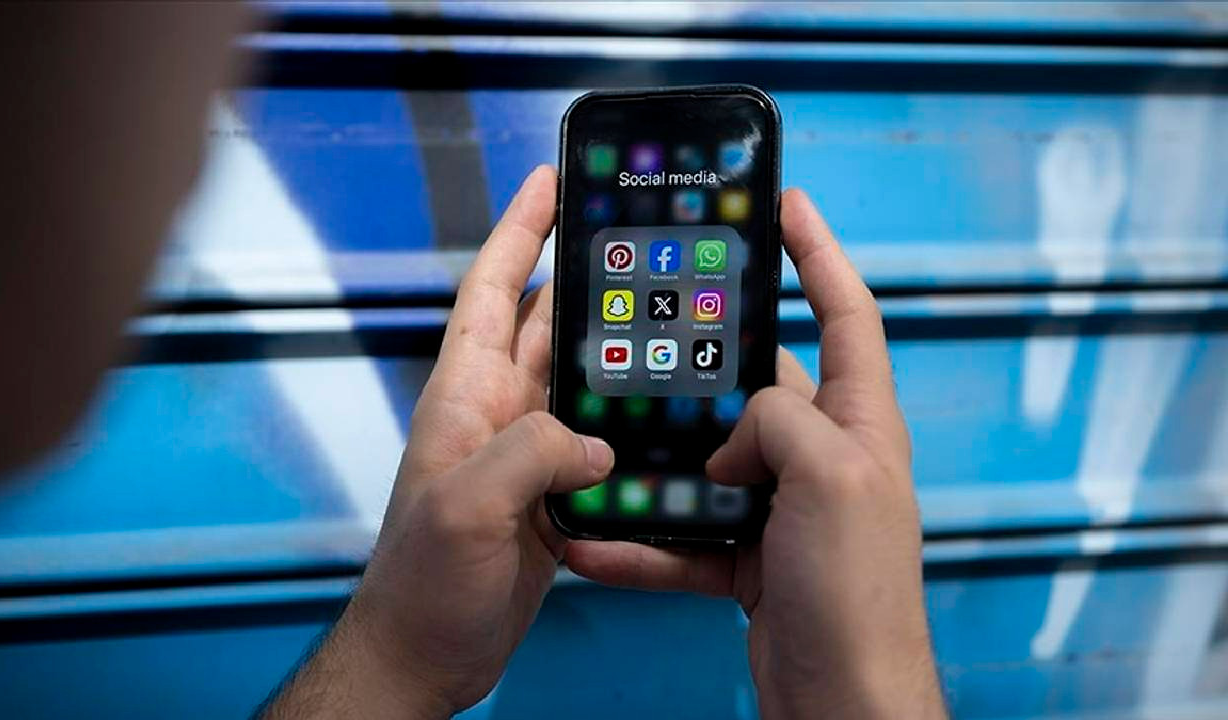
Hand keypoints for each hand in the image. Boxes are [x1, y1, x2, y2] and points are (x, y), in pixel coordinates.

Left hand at [262, 166, 612, 718]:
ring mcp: (524, 453)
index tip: (547, 182)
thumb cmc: (422, 584)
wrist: (424, 654)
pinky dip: (626, 419)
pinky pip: (594, 439)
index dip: (518, 234)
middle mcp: (495, 413)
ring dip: (614, 347)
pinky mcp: (550, 494)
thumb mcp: (467, 507)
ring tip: (667, 311)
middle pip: (545, 325)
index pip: (494, 294)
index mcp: (465, 396)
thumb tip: (593, 438)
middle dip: (584, 276)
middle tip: (633, 238)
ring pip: (577, 380)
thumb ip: (528, 453)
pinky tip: (663, 412)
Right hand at [565, 189, 945, 718]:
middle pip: (759, 387)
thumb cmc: (858, 592)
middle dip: (704, 367)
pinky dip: (643, 539)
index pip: (846, 313)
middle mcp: (823, 458)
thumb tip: (733, 437)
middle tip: (650, 336)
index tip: (784, 205)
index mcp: (859, 423)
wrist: (842, 703)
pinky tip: (594, 541)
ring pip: (709, 462)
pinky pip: (685, 535)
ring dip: (657, 461)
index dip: (818, 253)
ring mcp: (785, 510)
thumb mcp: (830, 477)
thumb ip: (780, 421)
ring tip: (603, 442)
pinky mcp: (750, 560)